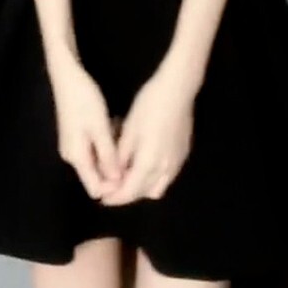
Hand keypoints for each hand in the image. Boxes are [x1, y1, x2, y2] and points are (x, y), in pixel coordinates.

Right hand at [49, 54, 125, 200]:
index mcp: (77, 157)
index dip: (115, 188)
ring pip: (98, 159)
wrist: (67, 77)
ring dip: (112, 152)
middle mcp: (72, 156)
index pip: (95, 187)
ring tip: (123, 133)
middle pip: (98, 174)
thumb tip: (118, 182)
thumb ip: (108, 156)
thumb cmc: (84, 101)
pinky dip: (107, 141)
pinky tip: (115, 125)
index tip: (133, 174)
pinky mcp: (77, 135)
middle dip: (116, 167)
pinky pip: (95, 147)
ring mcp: (74, 146)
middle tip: (130, 151)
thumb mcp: (100, 128)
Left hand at [99, 64, 194, 205]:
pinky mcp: (183, 153)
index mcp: (149, 163)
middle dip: (128, 194)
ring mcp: (178, 162)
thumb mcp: (128, 130)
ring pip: (159, 187)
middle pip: (144, 193)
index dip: (115, 198)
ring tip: (129, 174)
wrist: (177, 89)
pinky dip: (155, 177)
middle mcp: (166, 169)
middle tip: (114, 186)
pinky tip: (146, 162)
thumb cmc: (149, 106)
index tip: (104, 198)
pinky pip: (168, 176)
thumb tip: (112, 175)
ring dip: (143, 187)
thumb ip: (120, 157)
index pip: (130, 192)